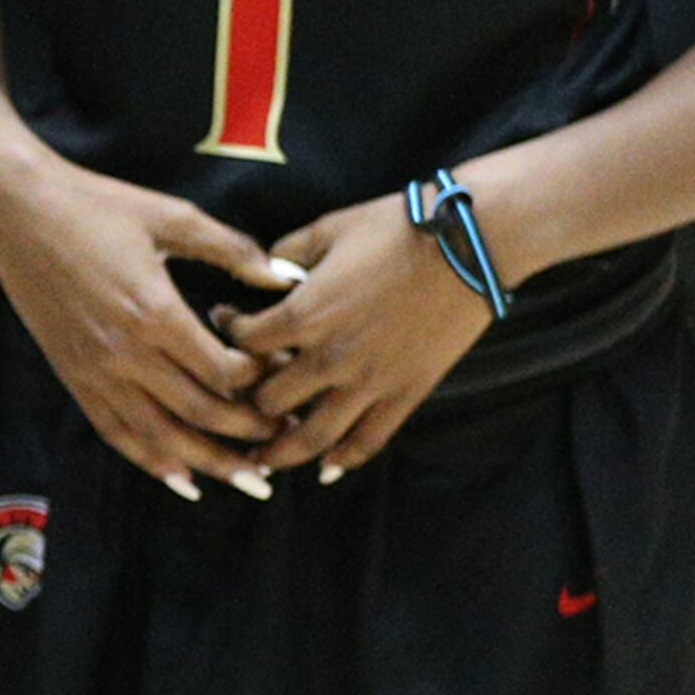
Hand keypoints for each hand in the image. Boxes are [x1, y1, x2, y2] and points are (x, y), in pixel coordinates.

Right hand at [0, 150, 289, 494]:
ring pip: (161, 437)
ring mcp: (95, 370)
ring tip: (249, 480)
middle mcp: (125, 352)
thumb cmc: (95, 206)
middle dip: (249, 434)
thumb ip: (231, 248)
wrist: (15, 211)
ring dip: (210, 464)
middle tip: (284, 439)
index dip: (261, 382)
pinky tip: (181, 479)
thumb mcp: (171, 216)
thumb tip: (284, 277)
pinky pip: (115, 432)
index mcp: (154, 312)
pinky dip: (151, 462)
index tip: (283, 375)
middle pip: (200, 414)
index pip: (223, 371)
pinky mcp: (73, 376)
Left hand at [224, 197, 496, 477]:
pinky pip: (368, 441)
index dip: (227, 336)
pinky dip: (343, 460)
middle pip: (268, 401)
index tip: (226, 325)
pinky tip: (326, 467)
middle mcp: (331, 357)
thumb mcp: (329, 228)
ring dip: (281, 452)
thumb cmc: (397, 227)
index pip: (245, 344)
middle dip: (247, 401)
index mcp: (305, 314)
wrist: (467, 244)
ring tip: (261, 458)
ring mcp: (370, 382)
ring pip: (312, 437)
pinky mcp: (406, 394)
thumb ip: (289, 251)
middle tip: (239, 401)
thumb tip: (268, 268)